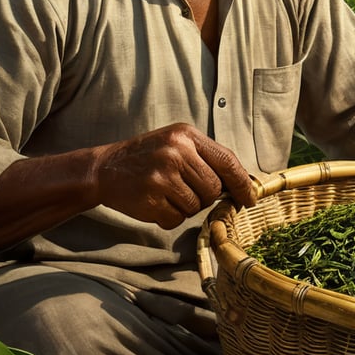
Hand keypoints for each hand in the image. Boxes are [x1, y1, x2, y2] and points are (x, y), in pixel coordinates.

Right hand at [91, 123, 256, 228]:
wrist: (104, 169)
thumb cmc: (147, 157)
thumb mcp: (176, 144)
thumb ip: (206, 158)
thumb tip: (241, 184)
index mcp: (186, 135)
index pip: (227, 160)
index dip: (243, 183)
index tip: (250, 198)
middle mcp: (176, 152)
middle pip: (213, 188)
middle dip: (204, 196)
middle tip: (183, 190)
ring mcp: (163, 175)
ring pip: (196, 206)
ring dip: (184, 207)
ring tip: (165, 193)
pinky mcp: (151, 198)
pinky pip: (176, 219)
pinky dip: (168, 217)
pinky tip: (154, 202)